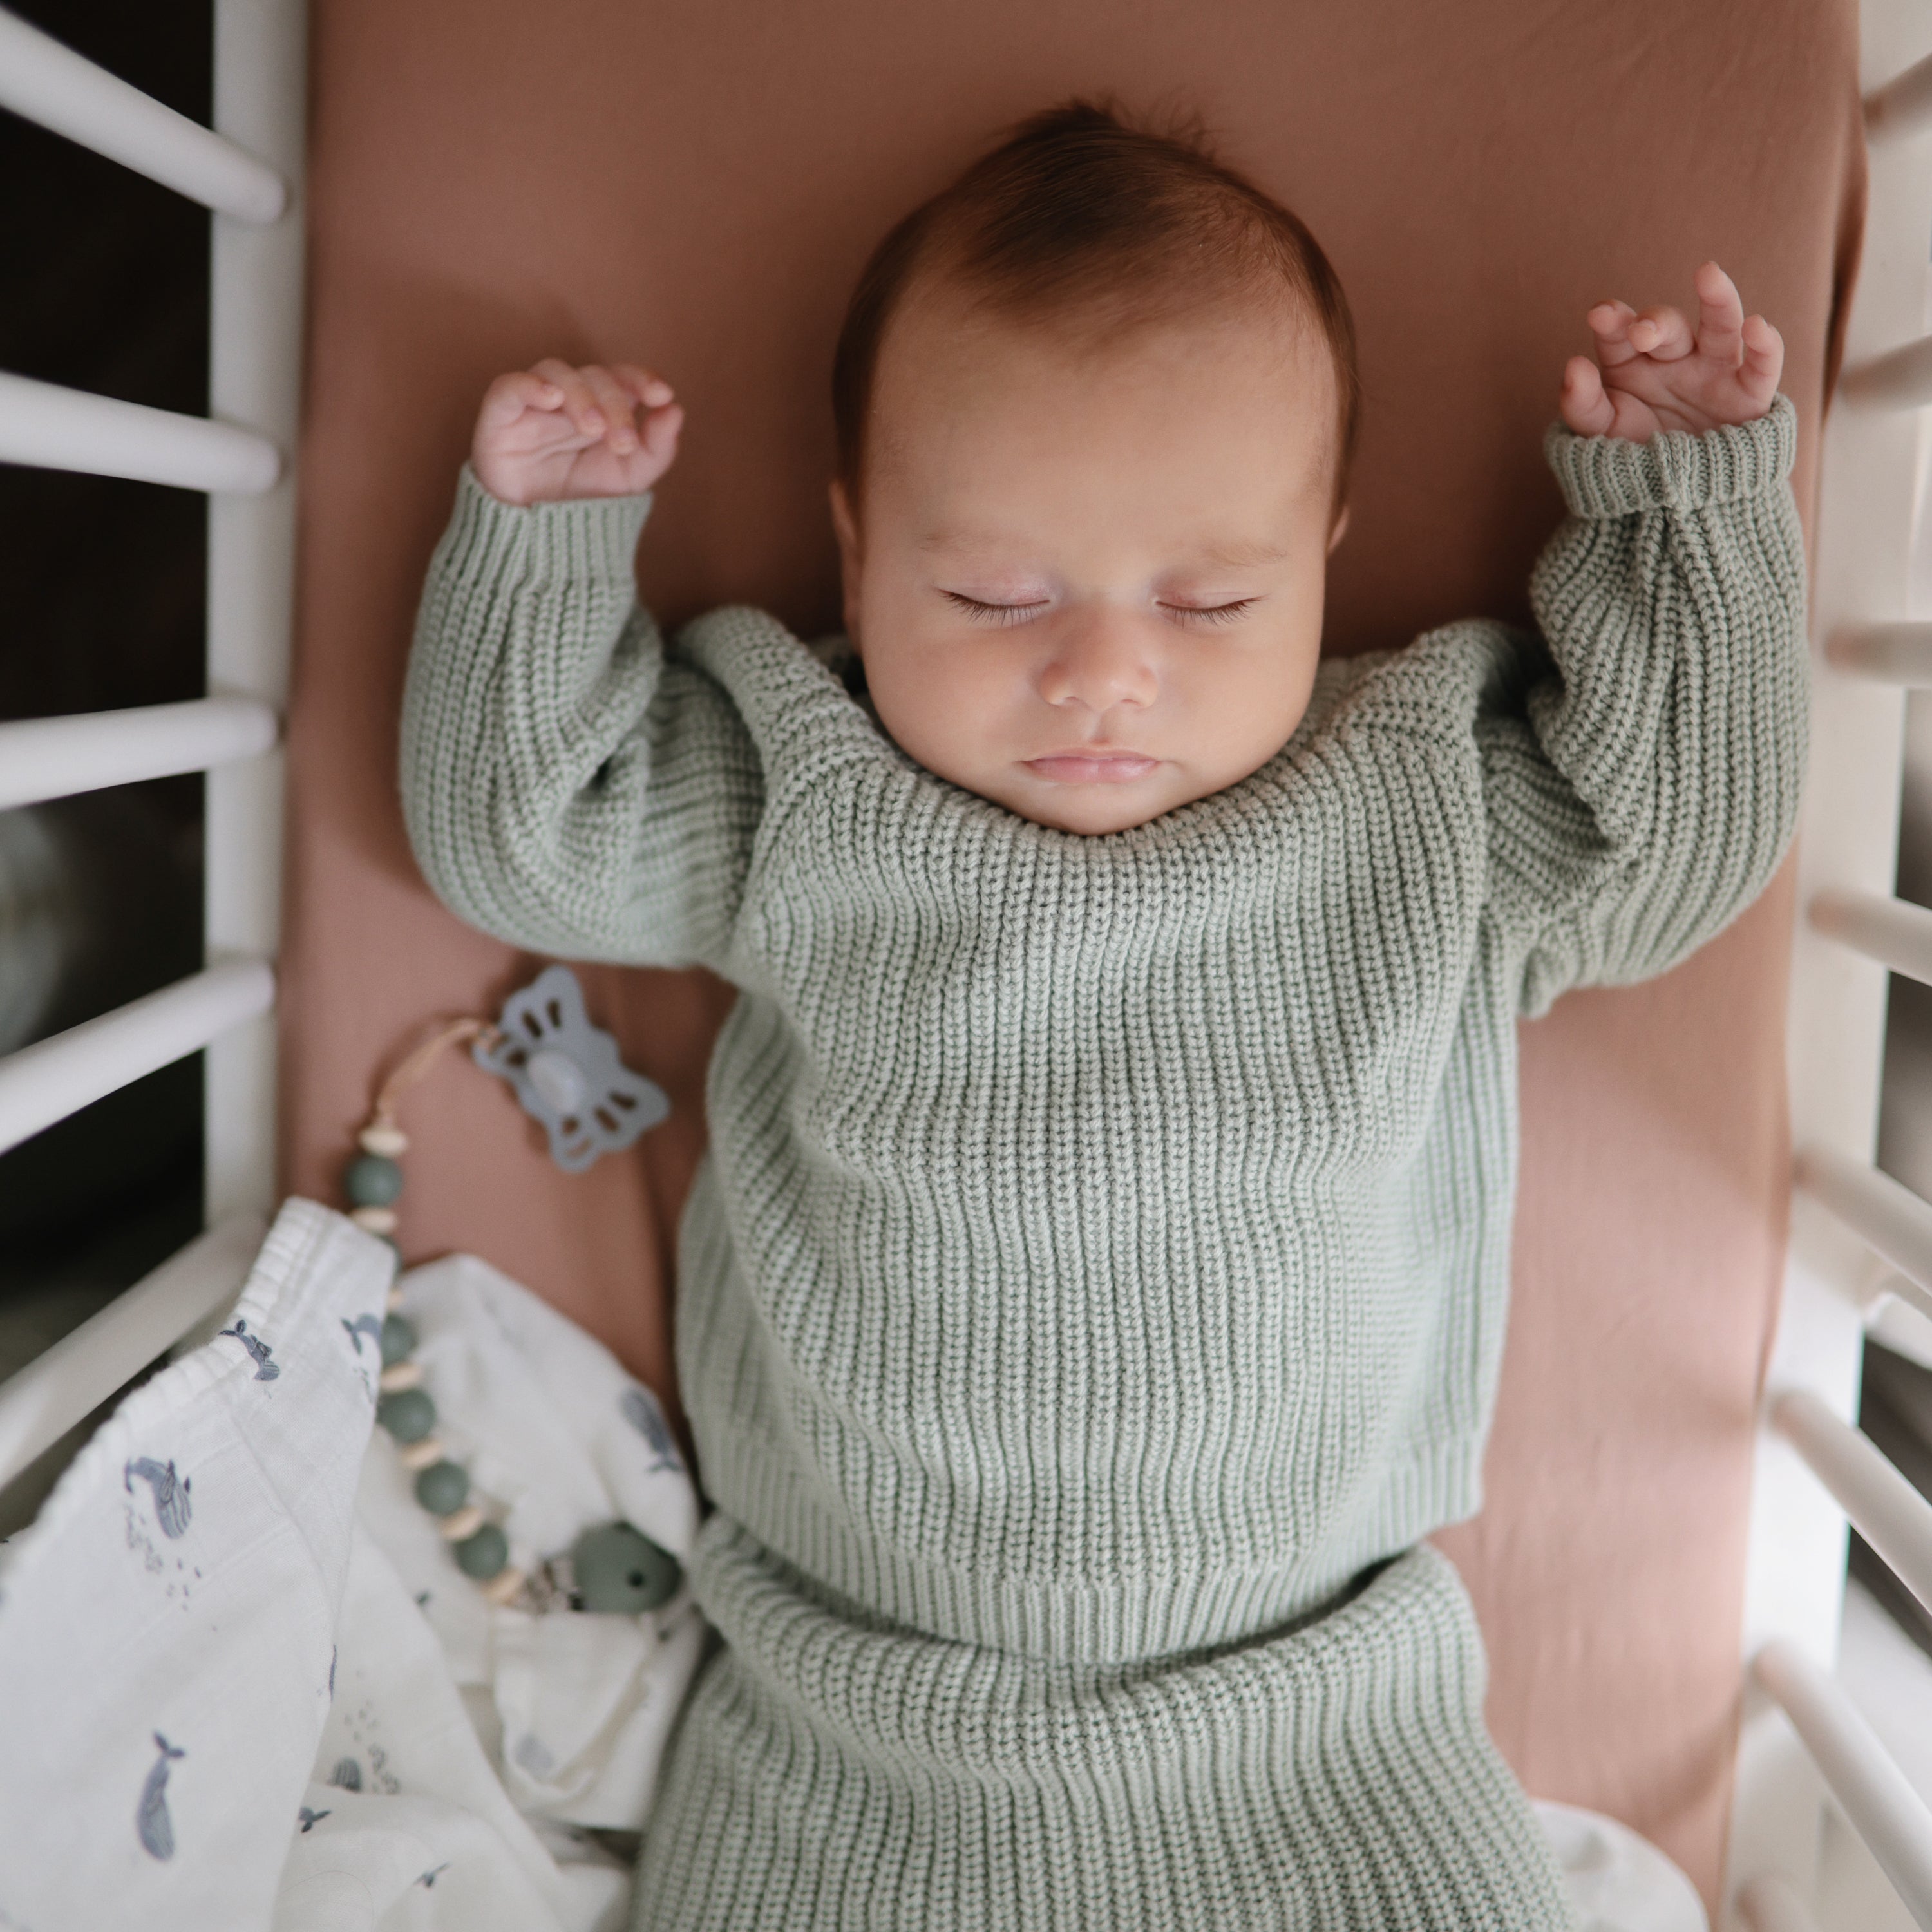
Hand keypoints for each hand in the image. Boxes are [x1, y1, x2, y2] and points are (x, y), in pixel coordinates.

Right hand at [471, 359, 683, 504]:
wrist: (542, 536)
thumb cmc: (585, 499)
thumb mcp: (631, 478)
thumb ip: (657, 447)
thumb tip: (675, 409)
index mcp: (602, 405)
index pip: (622, 376)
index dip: (642, 378)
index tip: (661, 395)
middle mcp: (569, 398)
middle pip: (593, 377)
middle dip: (614, 405)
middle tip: (622, 443)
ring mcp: (533, 404)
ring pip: (556, 373)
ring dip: (581, 396)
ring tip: (593, 429)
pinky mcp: (501, 417)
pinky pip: (509, 387)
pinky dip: (529, 385)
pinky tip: (551, 398)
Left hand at [1558, 262, 1782, 442]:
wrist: (1673, 497)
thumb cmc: (1633, 455)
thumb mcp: (1600, 434)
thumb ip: (1582, 404)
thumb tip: (1573, 366)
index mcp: (1632, 363)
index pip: (1620, 334)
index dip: (1613, 321)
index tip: (1600, 316)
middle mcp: (1674, 359)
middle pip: (1668, 328)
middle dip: (1654, 324)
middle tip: (1641, 333)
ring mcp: (1713, 371)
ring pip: (1720, 326)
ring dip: (1716, 299)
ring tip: (1708, 274)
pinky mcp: (1748, 394)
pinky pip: (1762, 365)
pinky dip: (1765, 345)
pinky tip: (1756, 327)